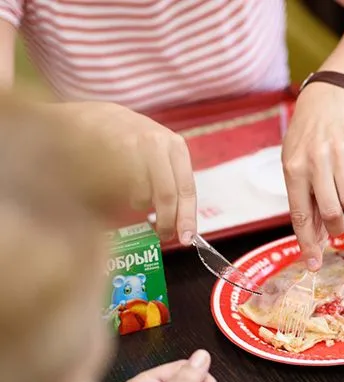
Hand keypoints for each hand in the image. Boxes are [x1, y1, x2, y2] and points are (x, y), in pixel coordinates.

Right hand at [57, 101, 196, 244]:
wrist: (91, 116)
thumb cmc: (129, 140)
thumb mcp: (158, 152)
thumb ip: (170, 181)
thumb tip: (180, 222)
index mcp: (175, 146)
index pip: (186, 187)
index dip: (187, 217)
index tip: (186, 238)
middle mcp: (156, 143)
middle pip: (166, 196)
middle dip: (165, 221)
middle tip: (162, 235)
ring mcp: (131, 146)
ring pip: (140, 196)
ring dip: (137, 205)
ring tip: (130, 194)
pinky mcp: (106, 151)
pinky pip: (118, 191)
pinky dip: (118, 198)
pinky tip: (113, 184)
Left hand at [282, 83, 343, 269]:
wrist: (325, 103)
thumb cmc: (305, 141)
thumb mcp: (293, 167)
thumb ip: (304, 201)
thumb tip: (317, 241)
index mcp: (294, 168)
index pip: (301, 214)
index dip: (307, 243)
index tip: (313, 264)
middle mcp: (316, 160)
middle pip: (332, 210)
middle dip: (335, 225)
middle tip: (336, 226)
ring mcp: (340, 152)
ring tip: (339, 182)